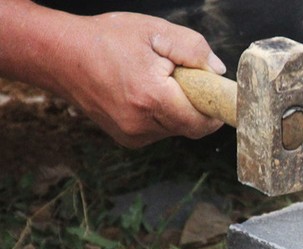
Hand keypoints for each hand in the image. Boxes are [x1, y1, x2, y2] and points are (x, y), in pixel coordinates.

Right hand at [57, 12, 225, 146]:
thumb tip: (217, 71)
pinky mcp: (127, 139)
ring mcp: (133, 135)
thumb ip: (192, 48)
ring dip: (177, 110)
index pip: (201, 121)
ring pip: (175, 129)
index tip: (219, 96)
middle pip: (190, 127)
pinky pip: (159, 131)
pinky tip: (144, 94)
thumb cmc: (106, 39)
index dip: (215, 110)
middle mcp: (142, 124)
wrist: (60, 55)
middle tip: (182, 79)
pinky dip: (161, 115)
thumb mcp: (154, 31)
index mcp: (152, 98)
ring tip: (157, 83)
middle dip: (195, 106)